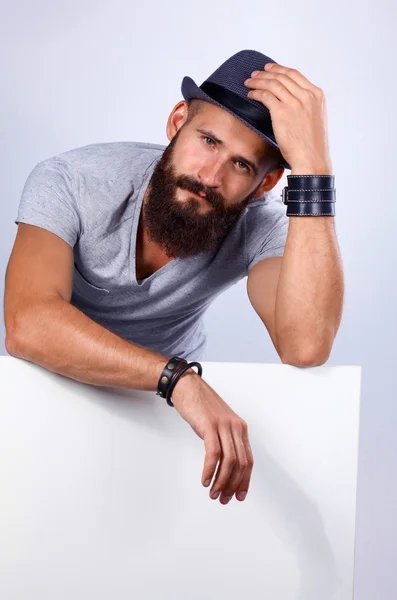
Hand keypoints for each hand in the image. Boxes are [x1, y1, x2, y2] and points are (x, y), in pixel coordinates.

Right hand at [171, 369, 253, 504]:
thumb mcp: (218, 424)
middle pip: (241, 463)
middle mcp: (235, 427)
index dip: (245, 481)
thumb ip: (225, 440)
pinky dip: (210, 470)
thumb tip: (226, 465)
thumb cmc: (201, 406)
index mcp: (240, 429)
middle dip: (233, 485)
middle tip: (222, 499)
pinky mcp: (209, 425)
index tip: (239, 496)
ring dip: (221, 481)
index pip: (248, 460)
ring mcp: (223, 425)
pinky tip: (204, 480)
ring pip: (229, 461)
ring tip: (213, 493)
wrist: (187, 386)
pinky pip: (214, 453)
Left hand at [244, 62, 331, 173]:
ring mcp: (295, 103)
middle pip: (282, 76)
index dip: (280, 69)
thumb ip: (306, 106)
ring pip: (273, 83)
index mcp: (317, 95)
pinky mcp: (282, 112)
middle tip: (255, 74)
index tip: (269, 68)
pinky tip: (250, 94)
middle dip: (266, 73)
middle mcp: (307, 95)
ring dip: (258, 81)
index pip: (295, 74)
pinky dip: (256, 93)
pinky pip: (266, 96)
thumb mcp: (315, 118)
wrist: (311, 159)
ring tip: (249, 82)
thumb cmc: (312, 145)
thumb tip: (292, 101)